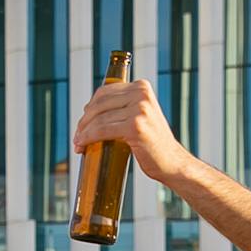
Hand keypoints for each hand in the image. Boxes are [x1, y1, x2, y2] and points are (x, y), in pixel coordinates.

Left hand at [72, 80, 193, 183]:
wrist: (172, 163)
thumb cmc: (153, 144)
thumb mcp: (141, 116)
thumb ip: (124, 108)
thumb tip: (91, 111)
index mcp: (142, 87)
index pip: (105, 92)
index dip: (89, 108)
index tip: (82, 123)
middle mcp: (141, 94)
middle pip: (99, 104)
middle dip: (84, 121)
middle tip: (77, 136)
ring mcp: (139, 109)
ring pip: (99, 118)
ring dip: (83, 131)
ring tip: (78, 143)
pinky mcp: (135, 126)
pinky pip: (102, 130)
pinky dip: (88, 138)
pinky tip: (82, 145)